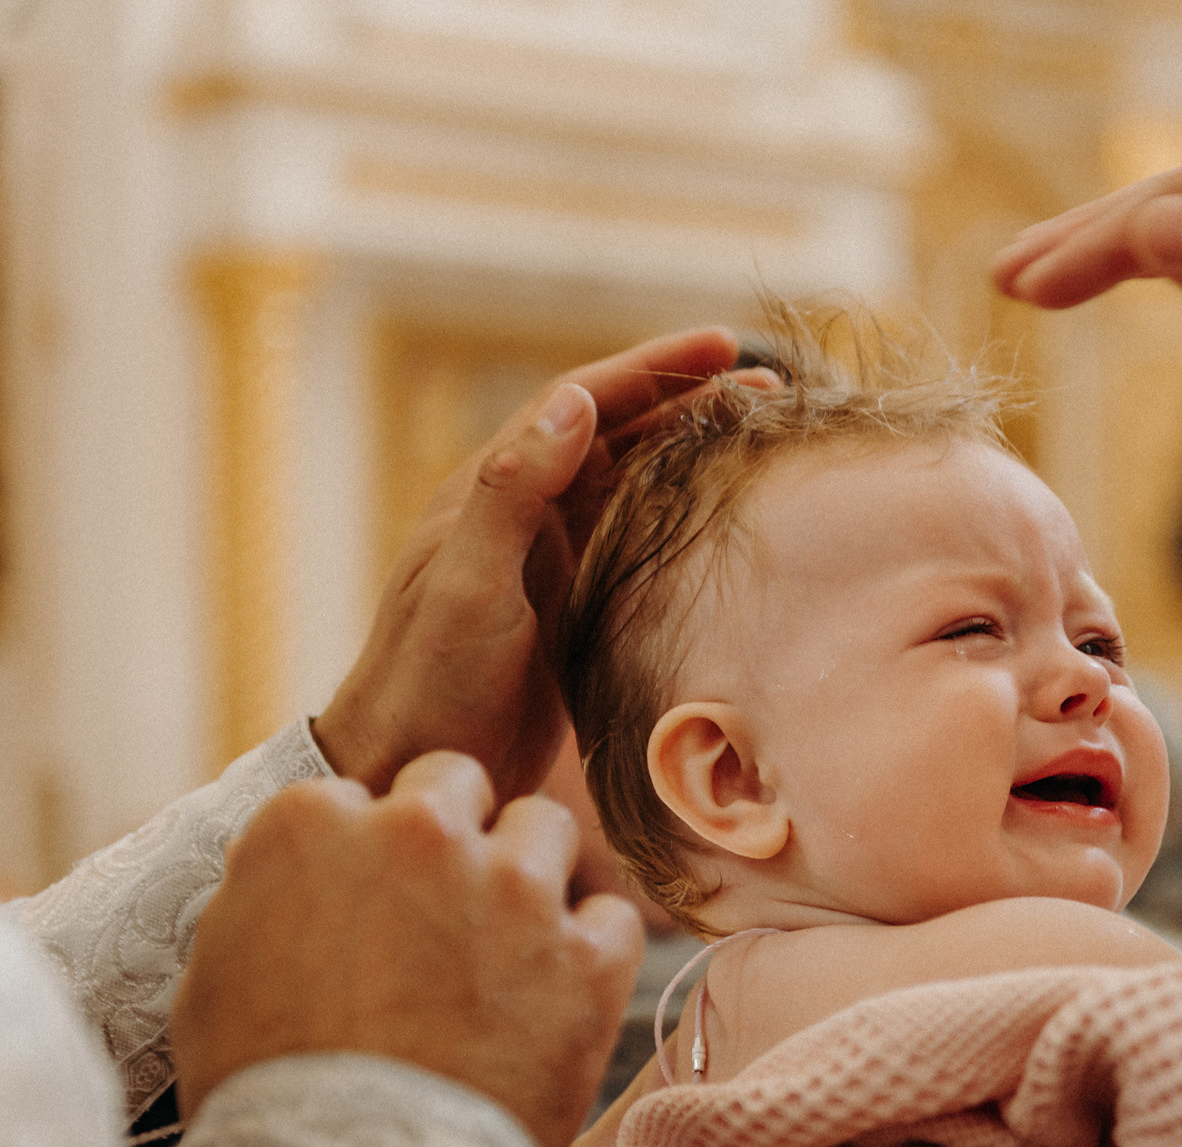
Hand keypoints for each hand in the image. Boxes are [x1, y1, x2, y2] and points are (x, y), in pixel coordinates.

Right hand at [169, 751, 643, 1146]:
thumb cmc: (266, 1093)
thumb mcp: (218, 973)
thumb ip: (270, 897)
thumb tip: (308, 877)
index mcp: (312, 824)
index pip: (361, 796)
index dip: (371, 853)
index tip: (375, 902)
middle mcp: (418, 833)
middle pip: (461, 786)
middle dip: (458, 838)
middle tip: (450, 915)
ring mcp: (510, 889)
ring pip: (546, 830)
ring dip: (531, 879)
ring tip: (508, 956)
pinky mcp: (585, 957)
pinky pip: (613, 917)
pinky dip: (592, 953)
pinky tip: (560, 1000)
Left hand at [314, 328, 742, 799]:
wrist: (415, 766)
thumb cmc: (430, 681)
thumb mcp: (471, 587)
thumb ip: (514, 494)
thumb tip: (574, 402)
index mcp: (494, 492)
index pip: (582, 404)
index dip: (652, 369)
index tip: (724, 345)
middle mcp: (522, 514)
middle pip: (615, 433)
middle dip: (686, 402)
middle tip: (765, 385)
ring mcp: (547, 560)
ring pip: (629, 482)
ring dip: (688, 452)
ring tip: (755, 438)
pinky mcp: (569, 606)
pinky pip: (632, 538)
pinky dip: (679, 513)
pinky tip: (720, 518)